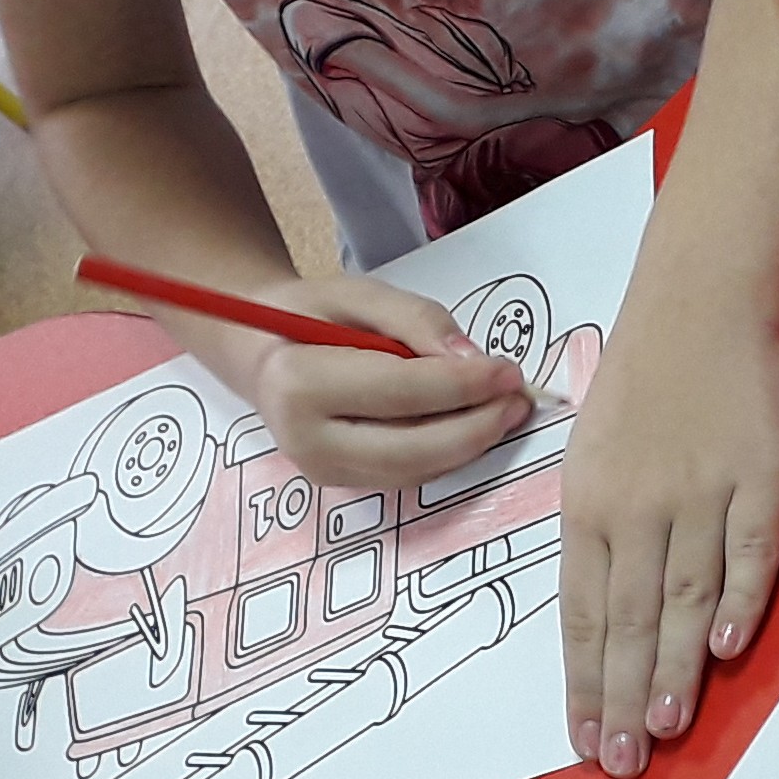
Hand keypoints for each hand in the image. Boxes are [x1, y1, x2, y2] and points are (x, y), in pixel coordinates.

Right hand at [237, 273, 528, 487]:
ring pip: (413, 472)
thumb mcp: (359, 294)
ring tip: (503, 412)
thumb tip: (472, 359)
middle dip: (475, 428)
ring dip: (468, 447)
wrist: (262, 352)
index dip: (463, 385)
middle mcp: (304, 439)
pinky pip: (406, 477)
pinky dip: (446, 456)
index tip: (508, 371)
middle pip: (410, 449)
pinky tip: (471, 427)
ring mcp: (321, 471)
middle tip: (517, 400)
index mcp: (297, 383)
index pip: (399, 393)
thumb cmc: (310, 316)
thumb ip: (417, 319)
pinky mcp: (340, 484)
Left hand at [557, 291, 778, 777]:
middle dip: (622, 698)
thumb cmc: (648, 378)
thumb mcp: (593, 452)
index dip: (585, 682)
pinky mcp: (759, 476)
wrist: (705, 298)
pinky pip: (748, 553)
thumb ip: (599, 532)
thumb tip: (601, 612)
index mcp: (588, 505)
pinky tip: (727, 652)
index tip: (585, 739)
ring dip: (674, 668)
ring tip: (667, 728)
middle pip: (630, 619)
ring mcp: (699, 492)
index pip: (582, 612)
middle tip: (622, 762)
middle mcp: (637, 506)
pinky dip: (738, 603)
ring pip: (682, 597)